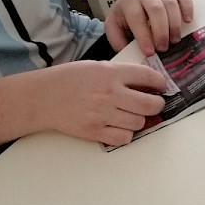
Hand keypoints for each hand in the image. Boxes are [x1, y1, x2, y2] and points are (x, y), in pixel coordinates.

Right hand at [39, 61, 166, 147]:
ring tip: (131, 115)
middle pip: (150, 104)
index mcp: (110, 73)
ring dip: (139, 120)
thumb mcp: (97, 67)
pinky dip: (126, 134)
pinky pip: (124, 138)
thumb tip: (148, 83)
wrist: (42, 97)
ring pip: (139, 123)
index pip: (148, 77)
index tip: (162, 87)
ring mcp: (102, 114)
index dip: (160, 83)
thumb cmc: (69, 80)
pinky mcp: (95, 131)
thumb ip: (122, 74)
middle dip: (157, 105)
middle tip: (153, 104)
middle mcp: (109, 93)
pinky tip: (119, 126)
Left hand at [105, 0, 193, 55]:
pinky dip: (188, 8)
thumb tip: (127, 53)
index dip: (144, 36)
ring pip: (171, 4)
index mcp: (129, 3)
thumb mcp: (113, 23)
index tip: (149, 52)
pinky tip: (188, 21)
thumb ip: (117, 39)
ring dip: (175, 24)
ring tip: (175, 40)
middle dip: (161, 31)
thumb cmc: (127, 10)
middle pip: (156, 9)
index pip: (137, 18)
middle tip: (163, 48)